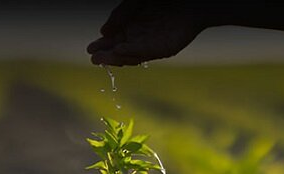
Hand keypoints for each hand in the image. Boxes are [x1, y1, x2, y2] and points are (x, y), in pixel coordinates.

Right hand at [87, 0, 205, 65]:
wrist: (192, 2)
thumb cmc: (162, 1)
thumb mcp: (134, 3)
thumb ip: (120, 15)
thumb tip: (103, 31)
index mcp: (132, 27)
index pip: (114, 41)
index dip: (102, 46)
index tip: (91, 49)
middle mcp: (140, 38)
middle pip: (120, 51)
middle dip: (107, 55)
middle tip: (94, 58)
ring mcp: (152, 45)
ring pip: (131, 55)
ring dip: (116, 57)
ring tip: (102, 58)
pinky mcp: (164, 49)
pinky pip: (145, 52)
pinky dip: (132, 52)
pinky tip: (120, 50)